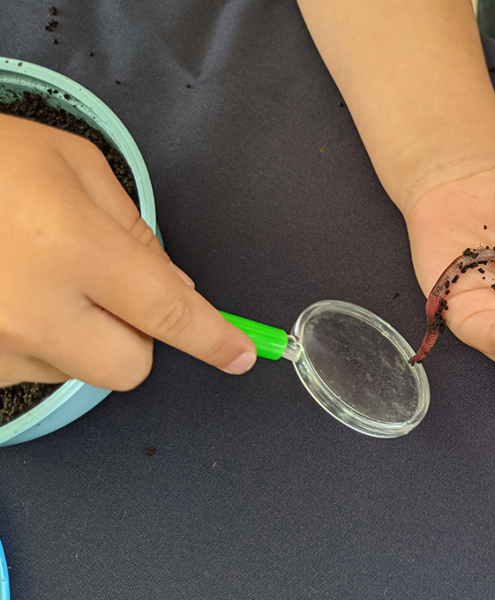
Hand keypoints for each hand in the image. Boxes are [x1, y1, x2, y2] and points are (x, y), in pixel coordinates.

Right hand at [0, 114, 256, 388]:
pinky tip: (10, 294)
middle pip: (130, 367)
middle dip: (139, 336)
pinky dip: (36, 341)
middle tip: (114, 291)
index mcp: (75, 249)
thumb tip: (174, 287)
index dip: (214, 339)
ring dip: (81, 335)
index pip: (170, 314)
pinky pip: (29, 369)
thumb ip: (133, 230)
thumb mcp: (72, 166)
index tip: (240, 355)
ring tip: (38, 276)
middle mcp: (36, 310)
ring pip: (78, 370)